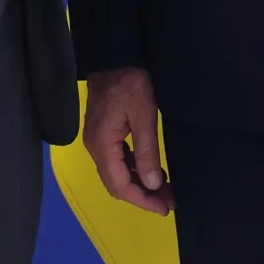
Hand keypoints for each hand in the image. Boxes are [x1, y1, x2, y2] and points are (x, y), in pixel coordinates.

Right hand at [83, 66, 174, 214]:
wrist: (113, 55)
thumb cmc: (130, 82)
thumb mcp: (144, 116)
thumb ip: (147, 152)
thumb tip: (153, 185)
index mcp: (102, 145)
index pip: (120, 185)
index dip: (142, 200)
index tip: (165, 207)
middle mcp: (95, 147)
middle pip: (116, 182)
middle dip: (142, 195)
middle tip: (169, 201)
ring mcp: (97, 139)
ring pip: (116, 172)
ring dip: (139, 183)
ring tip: (165, 189)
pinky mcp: (103, 132)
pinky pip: (116, 159)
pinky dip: (133, 168)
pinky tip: (151, 169)